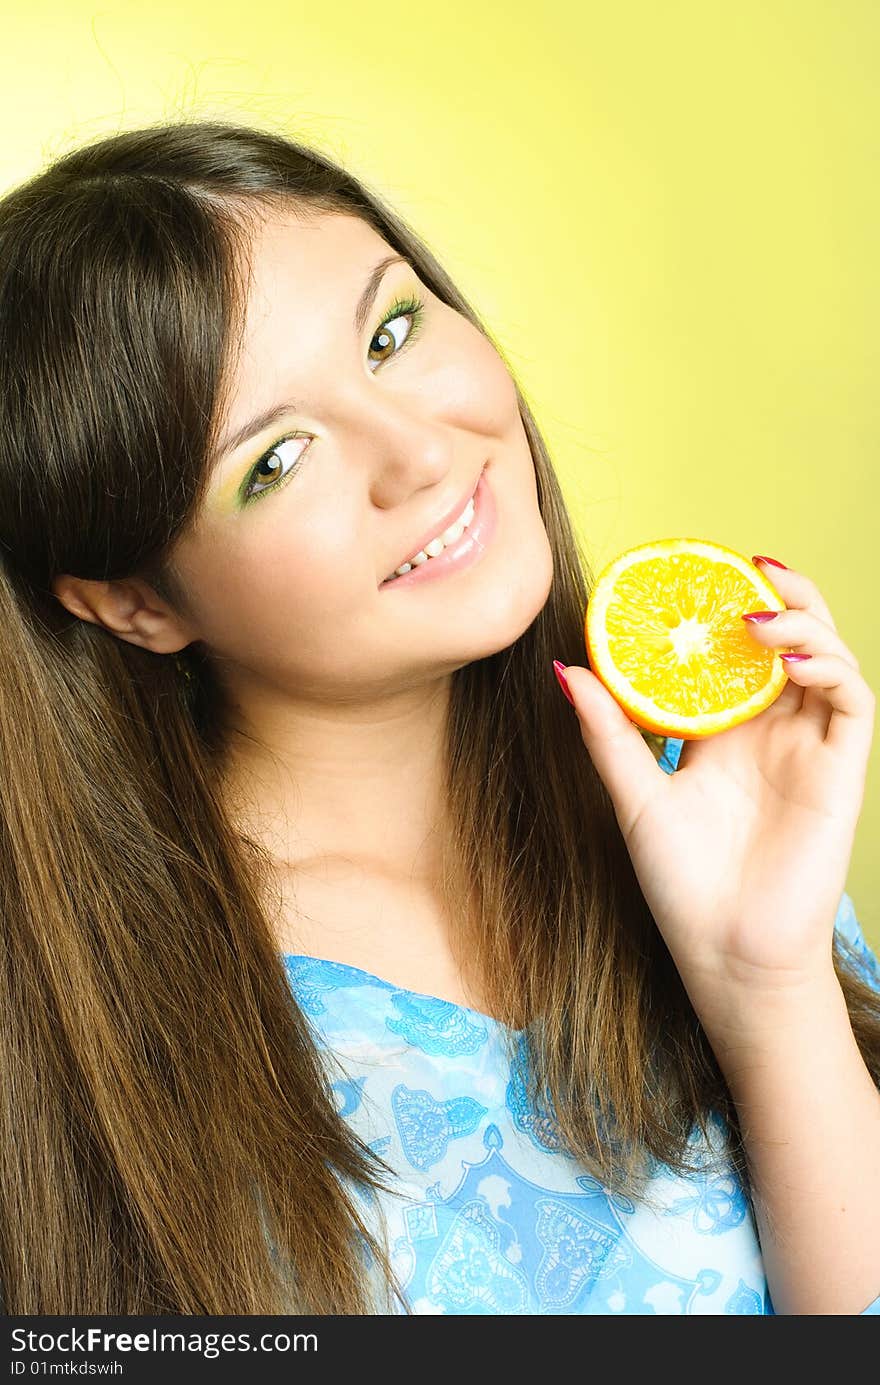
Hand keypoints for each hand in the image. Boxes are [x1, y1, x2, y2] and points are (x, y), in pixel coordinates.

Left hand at [560, 559, 875, 1014]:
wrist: (727, 954)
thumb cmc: (680, 884)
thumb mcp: (634, 797)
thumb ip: (608, 734)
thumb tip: (567, 670)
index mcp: (723, 734)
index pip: (729, 654)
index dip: (721, 610)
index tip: (689, 574)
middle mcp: (771, 732)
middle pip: (785, 642)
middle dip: (774, 596)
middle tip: (742, 566)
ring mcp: (809, 747)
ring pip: (826, 658)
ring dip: (803, 621)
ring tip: (760, 611)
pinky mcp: (842, 770)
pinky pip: (852, 702)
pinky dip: (830, 668)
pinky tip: (792, 659)